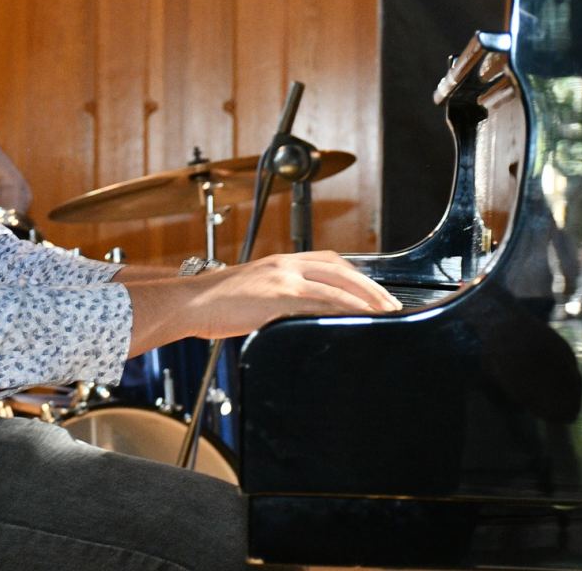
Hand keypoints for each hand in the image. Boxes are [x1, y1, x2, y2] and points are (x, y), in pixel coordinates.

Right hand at [179, 250, 399, 339]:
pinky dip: (343, 309)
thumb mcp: (253, 291)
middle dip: (370, 287)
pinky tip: (356, 319)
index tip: (374, 290)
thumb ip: (278, 295)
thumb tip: (298, 312)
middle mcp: (285, 265)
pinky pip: (320, 302)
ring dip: (365, 300)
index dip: (357, 275)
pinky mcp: (279, 297)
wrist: (190, 303)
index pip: (330, 261)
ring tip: (384, 314)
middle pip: (341, 271)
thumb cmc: (214, 303)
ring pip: (336, 286)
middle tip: (391, 304)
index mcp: (281, 261)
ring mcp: (283, 279)